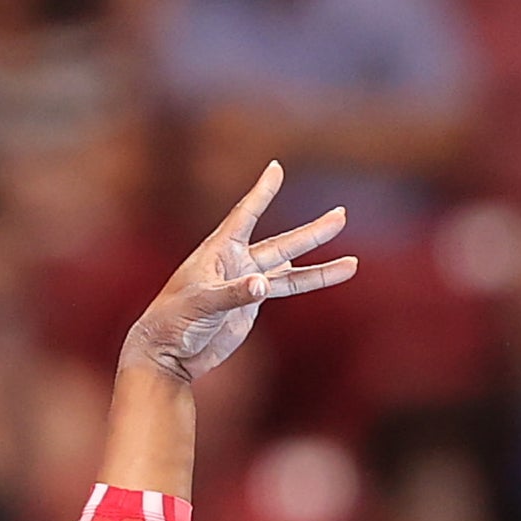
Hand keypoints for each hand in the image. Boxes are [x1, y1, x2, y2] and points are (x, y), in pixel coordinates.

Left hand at [120, 162, 356, 383]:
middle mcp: (235, 262)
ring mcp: (246, 283)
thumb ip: (233, 294)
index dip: (261, 193)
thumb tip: (263, 286)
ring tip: (352, 263)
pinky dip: (311, 282)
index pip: (244, 215)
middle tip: (341, 215)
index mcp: (217, 252)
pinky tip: (335, 274)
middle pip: (280, 244)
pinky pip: (286, 288)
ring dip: (319, 263)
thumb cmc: (172, 322)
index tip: (276, 168)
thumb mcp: (200, 304)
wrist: (167, 353)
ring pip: (289, 268)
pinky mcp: (251, 303)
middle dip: (311, 233)